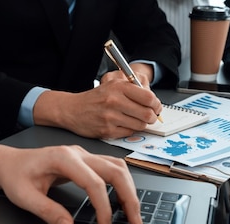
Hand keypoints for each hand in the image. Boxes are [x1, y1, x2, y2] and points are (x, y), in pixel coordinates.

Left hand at [0, 143, 142, 223]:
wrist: (10, 163)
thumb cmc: (15, 177)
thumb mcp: (23, 196)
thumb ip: (46, 211)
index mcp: (63, 158)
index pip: (94, 182)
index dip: (104, 206)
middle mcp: (78, 153)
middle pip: (116, 170)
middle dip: (129, 197)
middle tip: (135, 222)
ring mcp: (85, 156)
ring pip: (119, 168)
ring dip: (129, 191)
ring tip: (133, 215)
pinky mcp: (88, 162)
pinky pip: (112, 170)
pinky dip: (122, 186)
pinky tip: (122, 204)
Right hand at [33, 74, 161, 138]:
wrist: (72, 110)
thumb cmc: (95, 98)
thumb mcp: (112, 85)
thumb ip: (133, 89)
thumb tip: (154, 101)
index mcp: (118, 87)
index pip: (149, 97)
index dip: (156, 104)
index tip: (156, 107)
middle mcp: (114, 101)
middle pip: (147, 114)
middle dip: (152, 117)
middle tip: (150, 116)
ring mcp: (111, 117)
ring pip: (140, 125)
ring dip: (141, 124)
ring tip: (134, 120)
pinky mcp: (107, 131)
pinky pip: (129, 133)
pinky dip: (129, 130)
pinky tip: (123, 125)